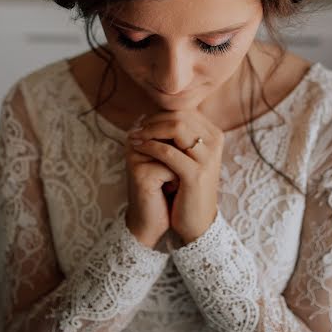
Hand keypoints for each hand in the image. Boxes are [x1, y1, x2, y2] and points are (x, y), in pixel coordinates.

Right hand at [124, 128, 177, 248]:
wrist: (154, 221)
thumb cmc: (167, 188)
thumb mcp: (174, 157)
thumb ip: (178, 134)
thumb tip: (197, 111)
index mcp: (143, 132)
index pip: (174, 119)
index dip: (187, 139)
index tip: (184, 159)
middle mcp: (135, 139)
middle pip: (174, 131)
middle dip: (185, 153)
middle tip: (179, 171)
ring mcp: (135, 155)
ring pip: (175, 150)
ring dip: (182, 167)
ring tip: (174, 180)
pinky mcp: (139, 173)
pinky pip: (171, 168)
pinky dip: (176, 181)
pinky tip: (166, 191)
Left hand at [128, 110, 223, 242]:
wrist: (198, 223)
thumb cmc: (188, 188)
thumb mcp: (188, 158)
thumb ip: (178, 135)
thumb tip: (152, 112)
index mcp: (214, 134)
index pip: (185, 111)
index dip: (161, 113)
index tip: (143, 122)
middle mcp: (215, 142)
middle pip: (181, 116)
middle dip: (154, 119)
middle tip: (135, 127)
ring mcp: (208, 158)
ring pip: (176, 128)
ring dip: (150, 130)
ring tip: (134, 136)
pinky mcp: (196, 174)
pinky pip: (168, 152)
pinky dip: (149, 146)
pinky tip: (137, 148)